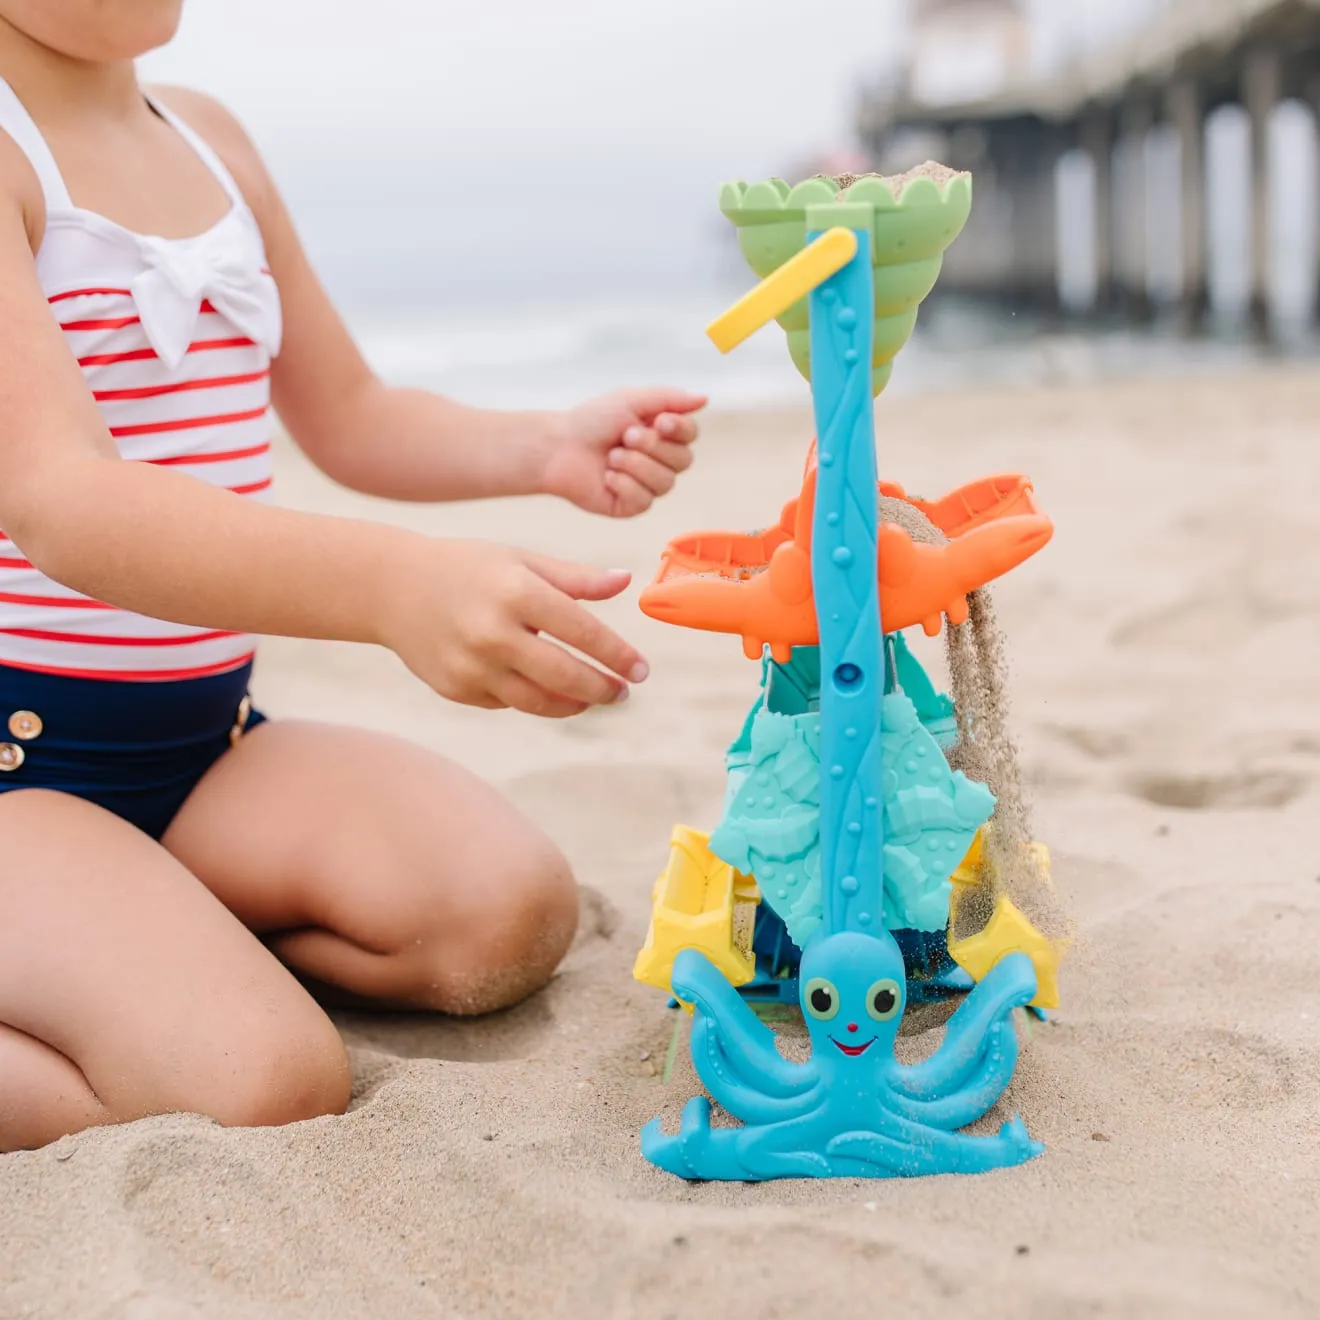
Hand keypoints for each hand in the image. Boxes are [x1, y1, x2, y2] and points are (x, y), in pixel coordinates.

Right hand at [382, 539, 648, 717]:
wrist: (390, 586)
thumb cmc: (466, 567)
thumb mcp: (520, 560)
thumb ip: (575, 578)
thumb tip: (626, 582)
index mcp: (515, 591)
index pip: (582, 632)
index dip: (618, 655)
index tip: (641, 670)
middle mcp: (493, 632)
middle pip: (565, 676)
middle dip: (602, 689)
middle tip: (623, 693)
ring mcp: (471, 665)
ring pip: (538, 702)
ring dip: (574, 704)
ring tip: (593, 697)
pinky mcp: (455, 689)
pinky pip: (508, 703)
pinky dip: (533, 699)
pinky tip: (546, 689)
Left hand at [540, 387, 705, 516]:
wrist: (558, 447)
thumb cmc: (591, 420)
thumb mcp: (630, 400)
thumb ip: (669, 398)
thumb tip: (704, 398)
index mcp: (662, 433)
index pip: (690, 435)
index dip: (679, 430)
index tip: (658, 421)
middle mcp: (659, 460)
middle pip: (684, 461)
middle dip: (652, 447)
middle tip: (625, 436)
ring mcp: (647, 485)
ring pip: (665, 483)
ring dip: (635, 465)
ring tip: (611, 456)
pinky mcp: (631, 505)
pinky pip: (644, 500)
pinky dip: (623, 484)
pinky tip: (606, 476)